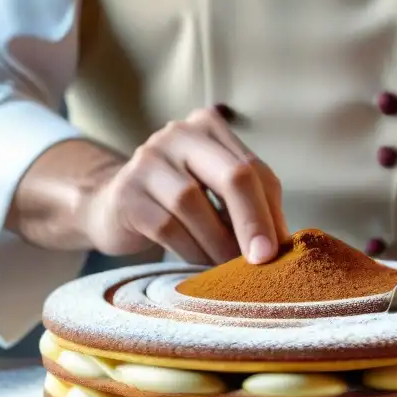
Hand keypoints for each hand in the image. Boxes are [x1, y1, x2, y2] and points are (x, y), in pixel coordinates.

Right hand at [81, 108, 288, 264]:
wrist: (110, 209)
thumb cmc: (175, 203)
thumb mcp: (215, 193)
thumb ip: (248, 204)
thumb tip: (286, 242)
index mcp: (209, 128)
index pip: (254, 168)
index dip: (272, 211)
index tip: (283, 249)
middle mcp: (178, 135)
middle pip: (232, 175)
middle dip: (254, 221)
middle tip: (265, 259)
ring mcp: (147, 160)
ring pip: (194, 203)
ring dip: (219, 243)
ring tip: (230, 269)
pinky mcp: (126, 194)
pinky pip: (166, 227)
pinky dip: (191, 251)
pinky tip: (199, 266)